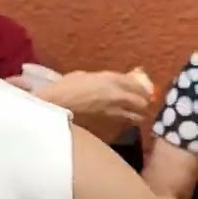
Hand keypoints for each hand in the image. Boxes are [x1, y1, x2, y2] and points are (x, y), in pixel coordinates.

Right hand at [33, 70, 151, 141]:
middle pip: (142, 101)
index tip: (142, 88)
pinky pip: (124, 122)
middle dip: (143, 101)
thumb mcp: (84, 75)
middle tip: (141, 102)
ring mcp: (113, 111)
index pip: (137, 84)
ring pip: (137, 115)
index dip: (141, 87)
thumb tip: (114, 81)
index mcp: (110, 79)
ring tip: (137, 113)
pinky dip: (127, 121)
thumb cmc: (65, 87)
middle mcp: (117, 95)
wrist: (54, 105)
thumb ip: (103, 79)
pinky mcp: (107, 123)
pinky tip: (124, 119)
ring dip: (138, 114)